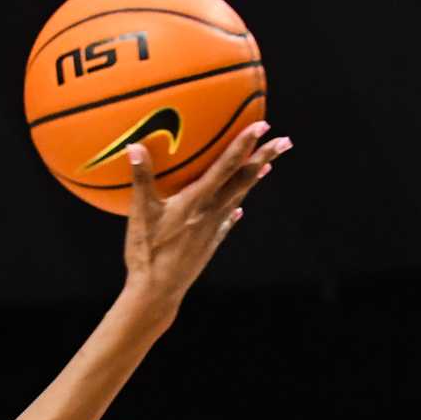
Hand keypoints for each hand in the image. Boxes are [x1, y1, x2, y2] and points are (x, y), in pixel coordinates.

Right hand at [122, 121, 290, 308]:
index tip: (262, 126)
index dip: (244, 145)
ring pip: (239, 197)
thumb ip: (140, 179)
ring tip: (268, 165)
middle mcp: (211, 213)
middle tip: (285, 141)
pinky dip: (234, 210)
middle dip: (265, 157)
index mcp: (196, 202)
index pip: (226, 167)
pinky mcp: (209, 244)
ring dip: (254, 179)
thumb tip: (135, 146)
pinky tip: (238, 209)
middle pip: (243, 180)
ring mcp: (213, 229)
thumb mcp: (139, 214)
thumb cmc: (146, 254)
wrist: (157, 293)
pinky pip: (226, 221)